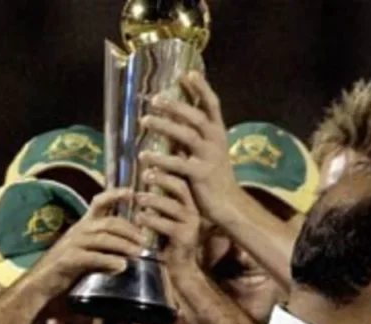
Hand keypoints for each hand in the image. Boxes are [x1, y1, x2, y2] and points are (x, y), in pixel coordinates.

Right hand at [31, 188, 143, 297]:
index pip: (99, 203)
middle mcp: (79, 230)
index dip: (115, 195)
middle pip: (109, 223)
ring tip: (138, 253)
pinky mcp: (69, 259)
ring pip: (104, 239)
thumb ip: (105, 251)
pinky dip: (109, 261)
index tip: (132, 192)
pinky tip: (121, 266)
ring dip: (124, 245)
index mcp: (83, 225)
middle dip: (130, 230)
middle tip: (144, 241)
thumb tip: (129, 256)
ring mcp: (73, 244)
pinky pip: (93, 257)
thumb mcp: (88, 253)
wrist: (40, 282)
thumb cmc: (66, 267)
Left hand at [136, 168, 200, 269]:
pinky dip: (151, 220)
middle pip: (180, 187)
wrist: (180, 269)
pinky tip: (139, 218)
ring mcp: (191, 225)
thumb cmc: (169, 241)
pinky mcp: (185, 238)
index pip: (182, 179)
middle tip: (144, 176)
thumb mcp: (165, 216)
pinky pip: (166, 225)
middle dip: (161, 179)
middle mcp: (194, 211)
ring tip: (138, 198)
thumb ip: (160, 199)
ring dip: (153, 200)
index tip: (150, 162)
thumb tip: (146, 175)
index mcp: (190, 203)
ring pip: (172, 206)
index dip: (167, 169)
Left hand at [139, 71, 243, 225]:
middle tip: (154, 98)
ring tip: (144, 121)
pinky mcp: (201, 175)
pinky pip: (178, 164)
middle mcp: (216, 141)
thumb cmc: (212, 174)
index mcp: (218, 132)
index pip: (212, 104)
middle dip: (176, 106)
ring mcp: (210, 157)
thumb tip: (172, 112)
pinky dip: (160, 160)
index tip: (188, 72)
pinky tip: (144, 158)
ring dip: (165, 126)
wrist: (226, 203)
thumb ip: (192, 132)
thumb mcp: (206, 149)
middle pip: (196, 117)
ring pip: (187, 136)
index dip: (202, 87)